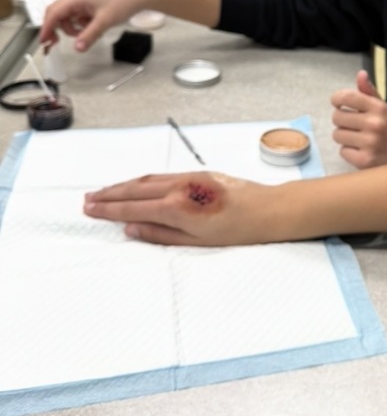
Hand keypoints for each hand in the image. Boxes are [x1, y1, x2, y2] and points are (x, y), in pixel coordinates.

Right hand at [39, 0, 219, 51]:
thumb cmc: (124, 2)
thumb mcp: (105, 21)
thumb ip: (89, 35)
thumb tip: (77, 48)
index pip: (54, 13)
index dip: (47, 28)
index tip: (44, 42)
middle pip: (58, 14)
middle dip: (57, 28)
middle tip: (58, 43)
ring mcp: (84, 0)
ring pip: (68, 17)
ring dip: (73, 28)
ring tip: (88, 33)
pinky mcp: (91, 5)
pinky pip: (79, 17)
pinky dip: (82, 25)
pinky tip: (94, 27)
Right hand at [83, 171, 280, 245]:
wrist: (269, 210)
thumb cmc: (239, 231)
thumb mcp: (197, 241)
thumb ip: (161, 234)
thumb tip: (131, 229)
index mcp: (178, 207)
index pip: (134, 207)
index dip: (109, 209)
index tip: (90, 209)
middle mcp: (181, 187)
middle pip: (137, 189)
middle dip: (111, 194)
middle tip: (87, 199)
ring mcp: (190, 177)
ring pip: (149, 179)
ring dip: (125, 185)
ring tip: (105, 191)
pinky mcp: (200, 173)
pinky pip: (163, 176)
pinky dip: (144, 180)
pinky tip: (137, 184)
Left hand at [330, 69, 386, 168]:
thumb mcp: (382, 107)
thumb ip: (368, 92)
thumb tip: (360, 74)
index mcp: (379, 108)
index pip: (346, 97)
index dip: (336, 98)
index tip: (338, 103)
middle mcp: (375, 124)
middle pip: (337, 117)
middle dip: (342, 120)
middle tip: (353, 124)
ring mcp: (370, 144)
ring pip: (337, 135)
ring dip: (344, 136)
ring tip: (358, 138)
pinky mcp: (365, 161)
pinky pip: (342, 151)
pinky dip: (349, 151)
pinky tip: (361, 150)